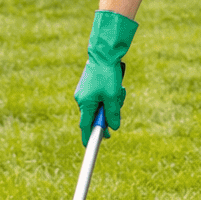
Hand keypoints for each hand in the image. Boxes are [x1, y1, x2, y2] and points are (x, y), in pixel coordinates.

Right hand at [74, 10, 136, 143]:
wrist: (103, 53)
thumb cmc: (108, 75)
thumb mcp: (113, 97)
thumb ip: (112, 114)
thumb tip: (113, 127)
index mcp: (85, 103)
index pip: (86, 126)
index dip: (89, 137)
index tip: (90, 146)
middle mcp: (82, 99)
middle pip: (95, 116)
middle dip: (108, 115)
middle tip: (118, 108)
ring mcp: (84, 92)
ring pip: (99, 106)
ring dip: (111, 103)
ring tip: (119, 91)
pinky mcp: (88, 86)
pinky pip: (99, 98)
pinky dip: (108, 96)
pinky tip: (116, 86)